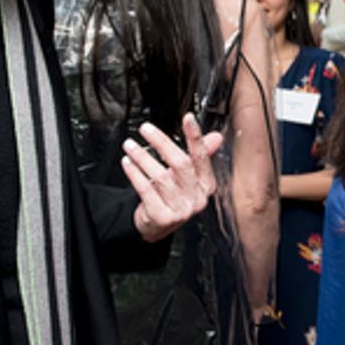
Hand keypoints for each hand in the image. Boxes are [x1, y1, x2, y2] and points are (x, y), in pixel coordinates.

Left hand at [122, 113, 223, 242]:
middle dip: (161, 143)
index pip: (201, 157)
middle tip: (145, 129)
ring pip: (160, 176)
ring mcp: (181, 210)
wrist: (157, 226)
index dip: (195, 137)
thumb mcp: (188, 177)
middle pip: (181, 164)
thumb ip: (199, 156)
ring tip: (130, 145)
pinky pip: (146, 190)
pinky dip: (134, 173)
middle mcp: (197, 198)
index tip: (188, 118)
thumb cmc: (173, 197)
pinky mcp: (162, 217)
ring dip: (142, 157)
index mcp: (206, 185)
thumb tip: (216, 136)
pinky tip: (127, 163)